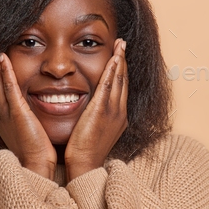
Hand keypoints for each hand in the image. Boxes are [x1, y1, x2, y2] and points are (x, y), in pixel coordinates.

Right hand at [0, 52, 56, 179]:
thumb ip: (25, 121)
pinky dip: (5, 72)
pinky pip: (9, 88)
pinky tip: (2, 59)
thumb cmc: (34, 153)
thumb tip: (29, 115)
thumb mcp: (26, 132)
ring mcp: (7, 113)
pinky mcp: (17, 113)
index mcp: (3, 118)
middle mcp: (1, 114)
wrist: (35, 165)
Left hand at [64, 38, 128, 181]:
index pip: (121, 88)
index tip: (120, 56)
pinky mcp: (102, 111)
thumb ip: (94, 117)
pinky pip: (109, 86)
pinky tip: (113, 59)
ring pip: (119, 80)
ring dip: (119, 60)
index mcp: (118, 116)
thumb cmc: (85, 151)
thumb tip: (90, 109)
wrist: (84, 165)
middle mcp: (119, 112)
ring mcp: (113, 111)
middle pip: (123, 80)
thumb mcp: (94, 130)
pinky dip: (112, 71)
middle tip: (122, 43)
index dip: (121, 70)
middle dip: (123, 60)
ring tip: (120, 45)